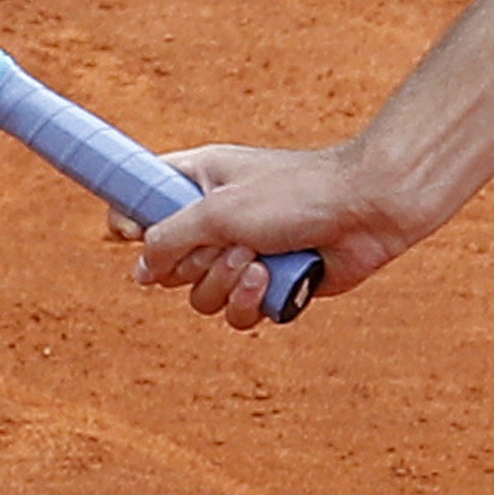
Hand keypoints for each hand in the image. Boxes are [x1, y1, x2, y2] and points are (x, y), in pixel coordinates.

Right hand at [122, 141, 422, 329]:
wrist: (367, 211)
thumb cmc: (296, 192)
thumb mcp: (218, 209)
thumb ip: (168, 237)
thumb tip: (140, 270)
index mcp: (198, 181)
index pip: (140, 200)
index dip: (129, 220)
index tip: (127, 232)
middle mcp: (216, 219)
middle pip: (166, 263)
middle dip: (190, 263)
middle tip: (224, 243)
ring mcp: (242, 254)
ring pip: (199, 296)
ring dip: (222, 283)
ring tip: (256, 258)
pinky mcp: (268, 286)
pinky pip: (235, 313)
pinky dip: (247, 302)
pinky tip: (269, 279)